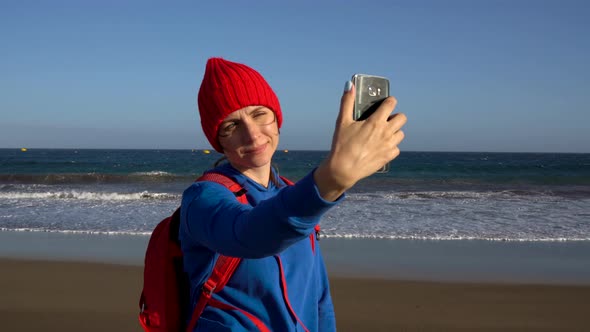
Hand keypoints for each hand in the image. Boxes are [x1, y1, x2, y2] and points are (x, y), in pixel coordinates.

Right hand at [314, 81, 406, 200]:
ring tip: (383, 134)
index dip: (389, 101)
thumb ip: (347, 102)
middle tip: (384, 120)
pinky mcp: (388, 157)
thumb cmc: (342, 145)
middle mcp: (386, 132)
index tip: (386, 103)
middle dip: (395, 116)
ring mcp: (389, 145)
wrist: (344, 170)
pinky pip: (396, 148)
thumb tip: (349, 85)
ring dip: (394, 131)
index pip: (391, 104)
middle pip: (402, 118)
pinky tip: (381, 147)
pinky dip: (391, 146)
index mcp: (376, 121)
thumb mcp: (342, 121)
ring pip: (401, 133)